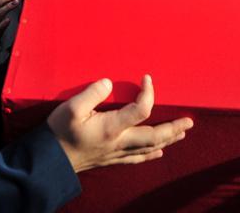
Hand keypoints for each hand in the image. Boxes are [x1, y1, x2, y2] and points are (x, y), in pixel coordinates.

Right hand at [47, 75, 193, 172]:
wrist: (51, 160)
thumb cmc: (60, 132)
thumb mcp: (71, 108)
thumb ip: (92, 93)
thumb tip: (109, 83)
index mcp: (112, 127)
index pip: (141, 110)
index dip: (148, 93)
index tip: (147, 78)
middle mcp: (119, 142)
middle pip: (154, 136)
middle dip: (173, 127)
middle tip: (189, 120)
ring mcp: (116, 152)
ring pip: (149, 148)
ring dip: (168, 140)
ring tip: (182, 132)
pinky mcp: (111, 158)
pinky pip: (137, 158)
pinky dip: (151, 154)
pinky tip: (159, 152)